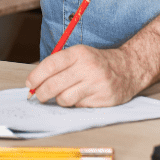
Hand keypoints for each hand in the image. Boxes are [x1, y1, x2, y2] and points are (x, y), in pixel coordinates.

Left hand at [24, 45, 148, 107]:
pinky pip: (78, 106)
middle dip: (41, 94)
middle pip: (53, 85)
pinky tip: (82, 96)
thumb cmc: (98, 62)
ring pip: (64, 99)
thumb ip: (58, 65)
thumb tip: (34, 82)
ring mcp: (96, 84)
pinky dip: (75, 104)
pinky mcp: (103, 99)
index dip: (35, 77)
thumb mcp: (80, 54)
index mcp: (79, 53)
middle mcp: (88, 67)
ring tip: (65, 94)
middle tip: (39, 96)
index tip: (30, 84)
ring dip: (60, 100)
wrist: (129, 68)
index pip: (50, 65)